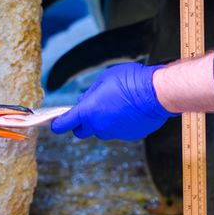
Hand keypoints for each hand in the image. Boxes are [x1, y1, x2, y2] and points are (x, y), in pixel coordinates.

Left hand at [50, 63, 169, 139]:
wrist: (157, 93)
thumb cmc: (131, 81)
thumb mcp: (105, 79)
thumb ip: (91, 93)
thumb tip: (84, 101)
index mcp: (89, 111)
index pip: (65, 124)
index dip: (58, 124)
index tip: (56, 125)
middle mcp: (99, 126)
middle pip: (82, 131)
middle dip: (81, 123)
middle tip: (89, 111)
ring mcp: (114, 133)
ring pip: (101, 131)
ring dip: (102, 122)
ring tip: (115, 106)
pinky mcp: (129, 136)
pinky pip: (118, 131)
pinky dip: (119, 124)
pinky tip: (129, 111)